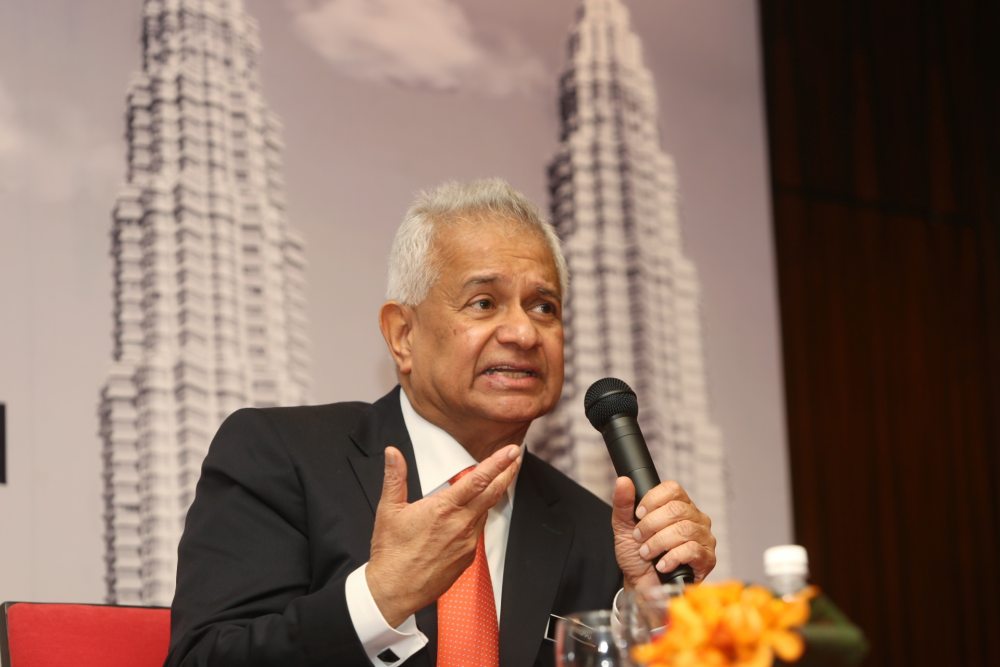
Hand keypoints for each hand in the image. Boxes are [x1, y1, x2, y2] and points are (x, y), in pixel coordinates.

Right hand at [366, 445, 520, 626]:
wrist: (395, 590)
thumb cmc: (391, 552)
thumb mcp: (389, 510)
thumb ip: (395, 477)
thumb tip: (392, 452)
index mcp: (443, 509)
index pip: (477, 480)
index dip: (498, 463)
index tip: (512, 451)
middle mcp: (460, 524)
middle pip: (492, 493)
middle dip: (507, 473)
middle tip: (517, 458)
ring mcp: (467, 542)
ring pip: (484, 511)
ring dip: (491, 494)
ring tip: (495, 480)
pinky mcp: (467, 556)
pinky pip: (476, 531)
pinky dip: (476, 517)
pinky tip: (469, 514)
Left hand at [611, 477, 716, 589]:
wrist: (641, 585)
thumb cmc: (636, 555)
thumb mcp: (624, 527)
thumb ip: (623, 504)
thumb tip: (623, 481)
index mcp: (679, 506)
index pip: (673, 489)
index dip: (653, 500)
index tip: (638, 514)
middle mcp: (696, 518)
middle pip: (678, 509)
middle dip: (651, 524)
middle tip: (639, 537)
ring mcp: (704, 538)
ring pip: (685, 530)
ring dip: (659, 542)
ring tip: (647, 552)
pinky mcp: (707, 559)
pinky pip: (693, 550)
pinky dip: (672, 557)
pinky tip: (661, 564)